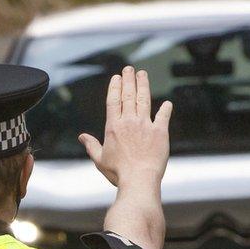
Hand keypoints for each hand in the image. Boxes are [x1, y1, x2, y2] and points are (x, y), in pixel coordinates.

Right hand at [78, 66, 171, 187]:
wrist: (139, 179)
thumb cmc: (118, 173)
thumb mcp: (99, 159)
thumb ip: (91, 146)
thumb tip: (81, 137)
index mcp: (113, 127)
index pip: (114, 101)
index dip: (115, 87)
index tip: (117, 77)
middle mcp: (129, 122)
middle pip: (129, 95)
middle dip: (129, 80)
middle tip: (129, 69)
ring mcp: (145, 125)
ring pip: (144, 100)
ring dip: (143, 85)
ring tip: (143, 74)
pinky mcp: (160, 132)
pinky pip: (163, 116)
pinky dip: (166, 109)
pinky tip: (167, 103)